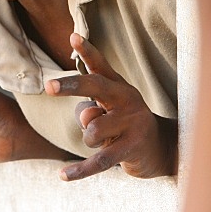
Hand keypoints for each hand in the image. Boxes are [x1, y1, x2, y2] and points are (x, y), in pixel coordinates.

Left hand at [45, 34, 175, 179]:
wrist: (162, 148)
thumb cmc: (124, 123)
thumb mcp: (108, 111)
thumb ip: (90, 108)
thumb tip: (86, 116)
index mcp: (118, 86)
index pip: (100, 66)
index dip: (87, 51)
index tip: (73, 36)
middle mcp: (126, 99)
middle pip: (95, 87)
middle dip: (70, 86)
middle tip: (48, 86)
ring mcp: (132, 123)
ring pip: (92, 129)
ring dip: (88, 139)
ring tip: (100, 141)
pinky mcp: (132, 148)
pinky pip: (100, 160)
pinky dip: (80, 170)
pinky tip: (63, 175)